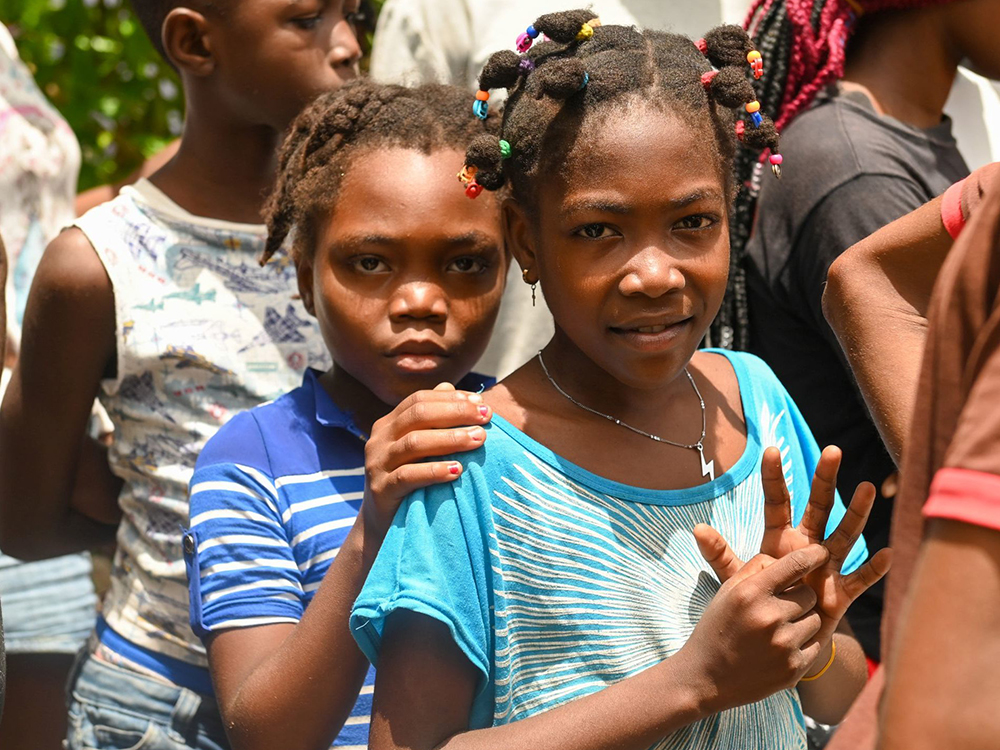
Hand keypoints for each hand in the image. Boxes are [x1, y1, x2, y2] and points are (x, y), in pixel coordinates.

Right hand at [362, 383, 490, 535]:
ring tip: (478, 440)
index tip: (481, 403)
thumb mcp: (419, 450)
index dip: (451, 399)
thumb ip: (432, 420)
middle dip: (456, 413)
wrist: (383, 526)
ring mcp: (377, 464)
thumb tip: (450, 388)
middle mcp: (379, 439)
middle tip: (486, 418)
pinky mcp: (381, 489)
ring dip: (450, 439)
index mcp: (389, 424)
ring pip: (414, 442)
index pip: (419, 400)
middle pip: (418, 415)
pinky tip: (457, 471)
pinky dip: (433, 471)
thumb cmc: (410, 483)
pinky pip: (407, 475)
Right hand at [681, 544, 828, 711]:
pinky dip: (802, 643)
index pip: (795, 564)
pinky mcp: (794, 668)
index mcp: (750, 593)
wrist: (705, 677)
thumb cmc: (717, 627)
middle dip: (799, 597)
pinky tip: (779, 648)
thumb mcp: (728, 591)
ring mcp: (783, 646)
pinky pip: (816, 644)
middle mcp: (769, 617)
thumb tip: (789, 559)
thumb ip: (756, 568)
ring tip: (777, 630)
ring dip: (802, 621)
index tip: (821, 552)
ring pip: (816, 619)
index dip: (813, 555)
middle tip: (780, 607)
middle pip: (809, 594)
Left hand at [694, 446, 891, 673]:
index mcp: (780, 539)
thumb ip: (720, 555)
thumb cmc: (762, 601)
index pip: (777, 502)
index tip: (771, 449)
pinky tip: (889, 554)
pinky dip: (874, 568)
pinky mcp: (841, 592)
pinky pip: (860, 578)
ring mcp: (827, 566)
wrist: (782, 636)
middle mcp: (808, 545)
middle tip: (832, 451)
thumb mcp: (737, 579)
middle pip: (819, 506)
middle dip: (825, 480)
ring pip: (844, 534)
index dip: (773, 477)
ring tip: (867, 488)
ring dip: (856, 513)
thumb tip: (696, 529)